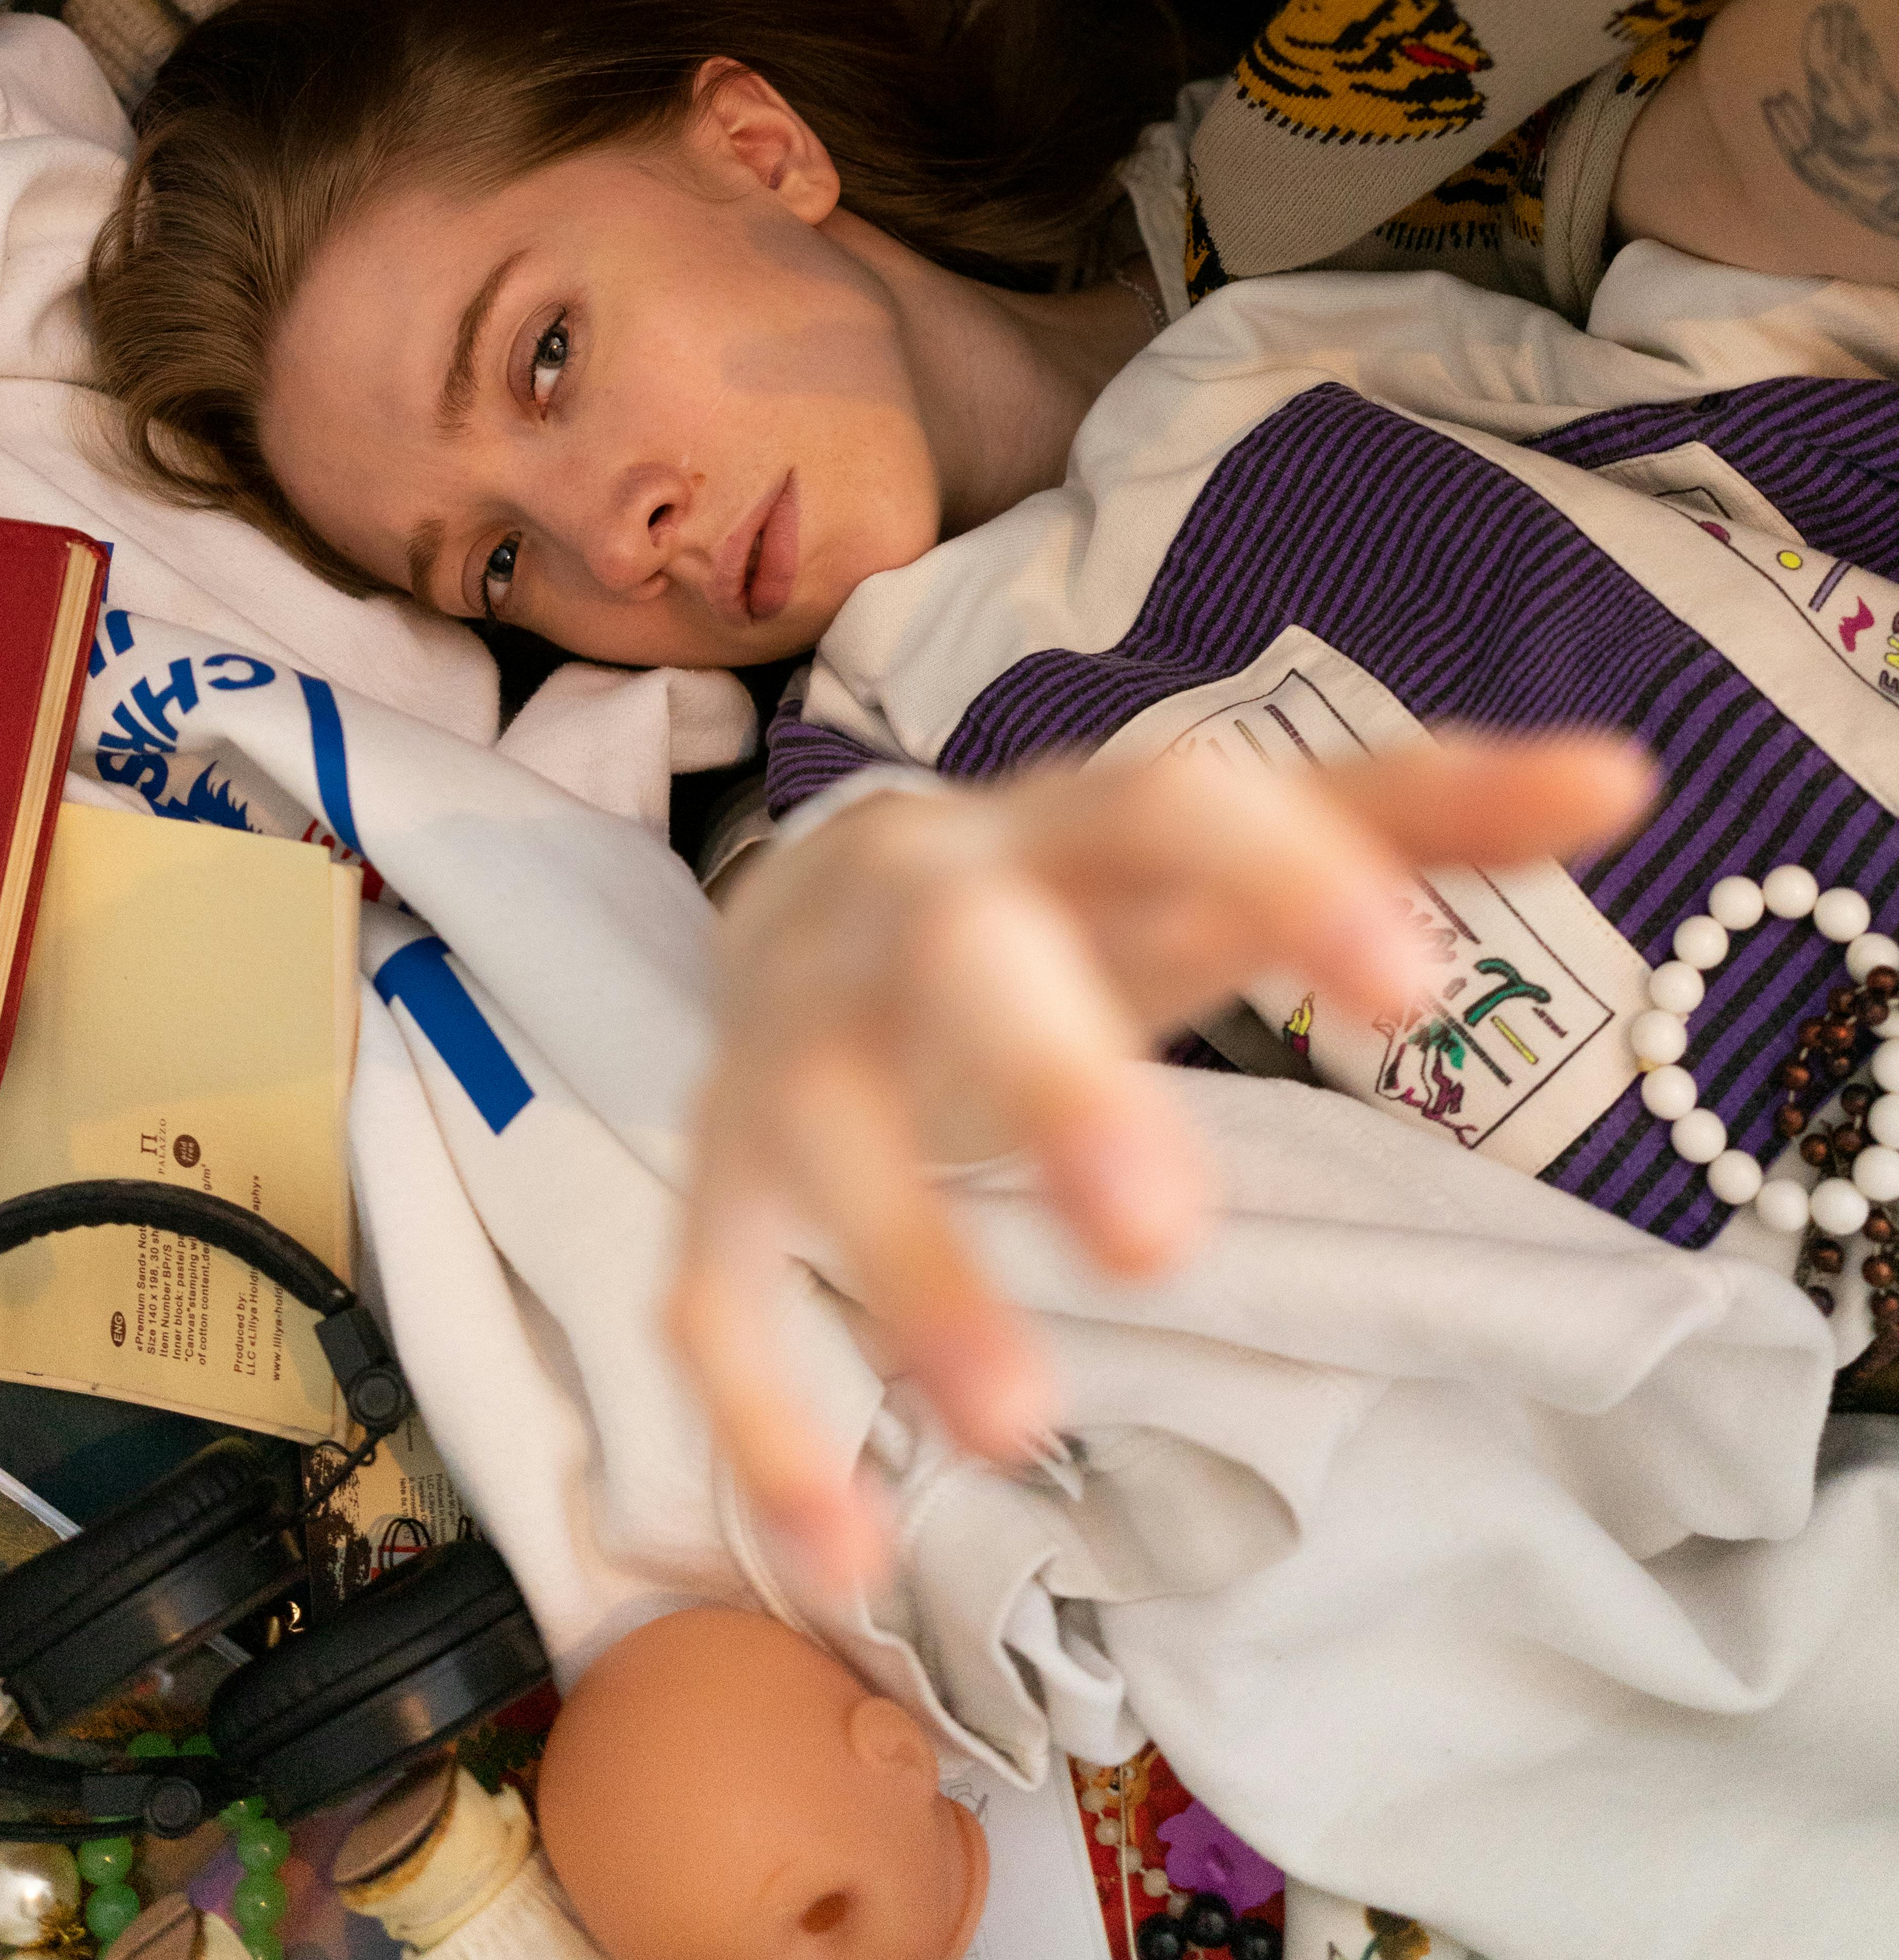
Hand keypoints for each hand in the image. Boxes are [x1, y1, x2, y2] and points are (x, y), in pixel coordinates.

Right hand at [669, 730, 1652, 1594]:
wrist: (810, 902)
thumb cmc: (1071, 889)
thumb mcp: (1226, 849)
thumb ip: (1413, 815)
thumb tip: (1626, 777)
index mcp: (1057, 823)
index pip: (1166, 808)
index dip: (1284, 877)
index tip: (1420, 985)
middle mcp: (910, 910)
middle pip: (963, 958)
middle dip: (1051, 1079)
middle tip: (1165, 1239)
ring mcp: (795, 1041)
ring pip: (820, 1138)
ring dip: (908, 1272)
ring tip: (1019, 1428)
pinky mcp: (722, 1174)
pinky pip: (708, 1290)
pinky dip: (759, 1416)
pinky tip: (844, 1559)